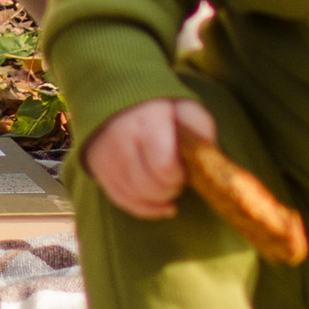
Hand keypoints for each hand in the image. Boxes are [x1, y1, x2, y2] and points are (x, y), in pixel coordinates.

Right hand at [81, 98, 216, 218]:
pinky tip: (160, 203)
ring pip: (136, 197)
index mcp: (148, 120)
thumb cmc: (165, 109)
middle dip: (171, 189)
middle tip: (177, 178)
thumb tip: (211, 162)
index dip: (180, 176)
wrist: (123, 100)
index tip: (184, 168)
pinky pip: (122, 201)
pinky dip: (144, 208)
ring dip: (159, 199)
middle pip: (150, 187)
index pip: (165, 167)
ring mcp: (106, 156)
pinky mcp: (98, 169)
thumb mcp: (189, 110)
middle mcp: (122, 138)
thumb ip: (202, 133)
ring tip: (168, 186)